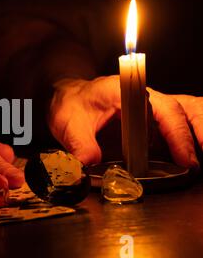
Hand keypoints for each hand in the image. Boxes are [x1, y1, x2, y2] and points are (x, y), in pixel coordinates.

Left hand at [48, 76, 199, 168]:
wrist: (67, 98)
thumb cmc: (71, 105)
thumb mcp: (70, 124)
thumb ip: (80, 145)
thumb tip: (87, 165)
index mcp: (125, 91)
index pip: (159, 108)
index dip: (175, 132)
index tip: (182, 156)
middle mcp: (142, 96)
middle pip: (178, 112)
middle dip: (190, 138)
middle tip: (193, 166)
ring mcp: (147, 108)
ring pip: (182, 115)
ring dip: (193, 136)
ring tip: (195, 163)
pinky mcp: (147, 121)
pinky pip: (173, 126)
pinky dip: (184, 139)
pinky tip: (188, 157)